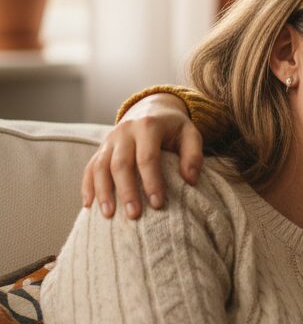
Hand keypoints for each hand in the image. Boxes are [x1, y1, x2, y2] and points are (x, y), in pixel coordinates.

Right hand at [82, 94, 202, 218]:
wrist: (151, 108)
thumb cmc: (174, 127)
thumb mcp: (190, 134)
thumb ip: (193, 155)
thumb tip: (191, 180)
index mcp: (148, 126)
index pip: (148, 157)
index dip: (152, 181)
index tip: (158, 204)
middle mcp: (125, 131)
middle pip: (121, 164)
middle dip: (126, 191)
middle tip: (134, 215)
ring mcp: (109, 139)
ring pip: (100, 166)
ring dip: (103, 192)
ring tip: (109, 215)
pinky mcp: (101, 148)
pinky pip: (89, 167)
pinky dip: (88, 186)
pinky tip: (89, 205)